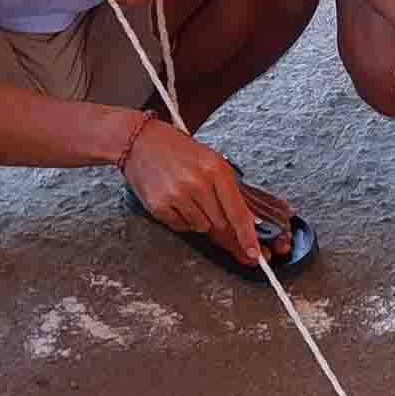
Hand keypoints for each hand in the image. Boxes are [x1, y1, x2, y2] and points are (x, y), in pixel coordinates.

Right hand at [119, 116, 257, 253]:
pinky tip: (175, 200)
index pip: (237, 211)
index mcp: (216, 168)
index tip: (253, 253)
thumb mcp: (210, 162)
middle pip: (221, 224)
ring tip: (189, 197)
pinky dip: (182, 219)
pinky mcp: (159, 205)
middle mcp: (198, 182)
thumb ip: (229, 191)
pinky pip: (181, 227)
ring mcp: (177, 194)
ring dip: (200, 219)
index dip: (247, 236)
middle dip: (223, 227)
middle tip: (215, 217)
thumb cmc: (178, 152)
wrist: (141, 142)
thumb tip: (247, 225)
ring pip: (201, 227)